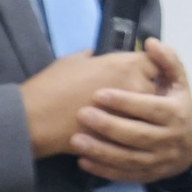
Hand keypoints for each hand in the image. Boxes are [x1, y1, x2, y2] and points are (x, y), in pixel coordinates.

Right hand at [21, 50, 160, 158]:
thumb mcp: (75, 61)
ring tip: (126, 114)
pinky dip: (131, 131)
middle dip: (147, 90)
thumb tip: (102, 56)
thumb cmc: (52, 85)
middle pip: (157, 87)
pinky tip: (119, 130)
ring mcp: (135, 113)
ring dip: (141, 113)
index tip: (139, 71)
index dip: (147, 67)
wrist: (35, 119)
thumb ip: (96, 57)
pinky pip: (138, 132)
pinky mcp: (126, 135)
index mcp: (127, 64)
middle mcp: (137, 86)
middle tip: (131, 94)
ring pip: (150, 113)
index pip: (154, 63)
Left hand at [71, 39, 191, 183]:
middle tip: (82, 114)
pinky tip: (83, 160)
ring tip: (76, 140)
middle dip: (109, 125)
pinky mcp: (149, 175)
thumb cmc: (177, 107)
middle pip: (138, 135)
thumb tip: (151, 43)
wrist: (191, 145)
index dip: (126, 102)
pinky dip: (104, 169)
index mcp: (176, 113)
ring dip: (101, 150)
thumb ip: (166, 61)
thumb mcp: (178, 83)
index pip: (151, 108)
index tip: (99, 94)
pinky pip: (125, 174)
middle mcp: (170, 139)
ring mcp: (160, 159)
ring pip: (129, 158)